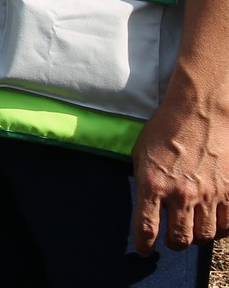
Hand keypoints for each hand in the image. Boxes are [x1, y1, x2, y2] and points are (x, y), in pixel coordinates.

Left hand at [132, 74, 228, 252]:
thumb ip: (144, 180)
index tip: (144, 250)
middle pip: (179, 238)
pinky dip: (221, 228)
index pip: (146, 227)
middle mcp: (180, 193)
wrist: (200, 111)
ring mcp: (208, 194)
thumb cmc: (165, 129)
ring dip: (197, 236)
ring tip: (193, 229)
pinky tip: (215, 222)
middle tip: (172, 238)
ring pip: (205, 235)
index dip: (144, 244)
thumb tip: (147, 203)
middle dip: (173, 242)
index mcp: (152, 183)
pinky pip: (228, 225)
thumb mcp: (141, 153)